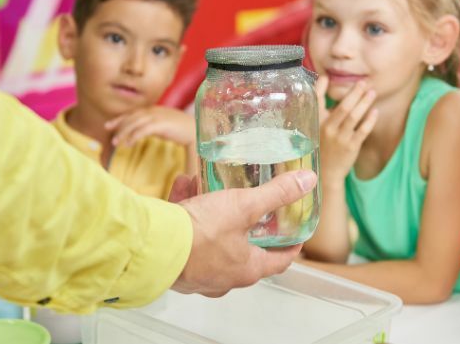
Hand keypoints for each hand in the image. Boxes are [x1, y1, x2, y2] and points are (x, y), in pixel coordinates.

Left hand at [105, 107, 195, 147]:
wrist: (196, 130)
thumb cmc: (182, 130)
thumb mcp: (164, 125)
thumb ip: (153, 126)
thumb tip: (142, 132)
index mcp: (154, 110)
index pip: (133, 113)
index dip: (120, 118)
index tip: (109, 125)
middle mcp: (154, 111)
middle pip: (132, 117)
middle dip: (119, 124)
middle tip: (108, 132)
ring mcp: (157, 116)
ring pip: (135, 123)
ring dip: (124, 132)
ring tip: (115, 142)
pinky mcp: (161, 124)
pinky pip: (143, 130)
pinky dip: (134, 136)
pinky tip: (129, 144)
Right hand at [172, 170, 317, 296]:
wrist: (153, 246)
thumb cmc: (200, 235)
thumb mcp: (244, 205)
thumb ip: (277, 193)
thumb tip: (306, 182)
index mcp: (247, 269)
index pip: (280, 261)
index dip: (291, 246)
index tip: (296, 234)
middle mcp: (224, 277)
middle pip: (244, 249)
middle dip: (245, 222)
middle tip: (251, 207)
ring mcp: (198, 271)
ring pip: (211, 238)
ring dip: (212, 210)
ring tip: (209, 186)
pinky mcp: (175, 262)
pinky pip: (185, 233)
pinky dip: (187, 209)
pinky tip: (183, 185)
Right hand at [316, 77, 377, 182]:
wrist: (326, 172)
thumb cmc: (322, 144)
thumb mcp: (315, 126)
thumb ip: (321, 107)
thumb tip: (325, 81)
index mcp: (316, 122)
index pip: (316, 102)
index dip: (320, 89)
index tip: (327, 77)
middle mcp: (326, 129)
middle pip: (343, 108)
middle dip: (354, 93)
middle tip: (363, 83)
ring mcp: (339, 138)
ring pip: (353, 117)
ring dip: (364, 103)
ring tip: (372, 92)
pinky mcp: (351, 146)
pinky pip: (362, 131)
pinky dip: (369, 120)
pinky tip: (375, 111)